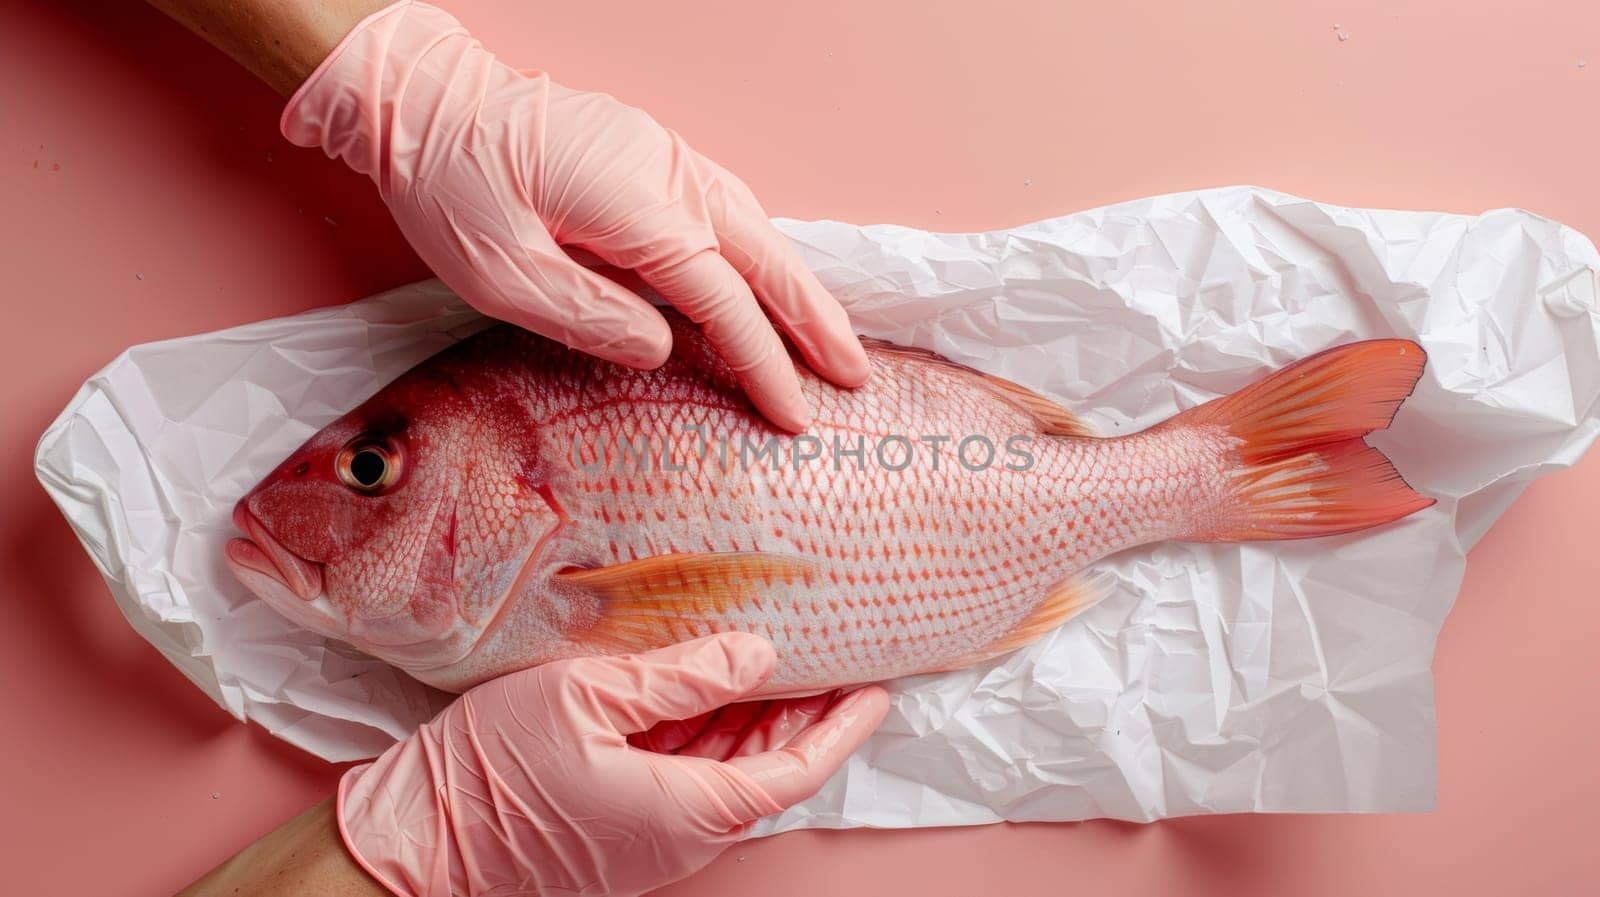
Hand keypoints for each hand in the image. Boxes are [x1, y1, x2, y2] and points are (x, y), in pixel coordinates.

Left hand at [281, 0, 869, 430]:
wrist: (426, 101)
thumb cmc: (450, 187)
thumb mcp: (497, 273)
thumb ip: (587, 316)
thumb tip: (664, 351)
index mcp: (637, 208)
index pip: (724, 299)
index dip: (764, 362)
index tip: (793, 415)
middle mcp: (668, 175)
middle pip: (767, 257)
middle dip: (817, 322)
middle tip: (857, 379)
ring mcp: (665, 157)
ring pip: (759, 228)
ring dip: (801, 287)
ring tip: (835, 342)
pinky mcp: (652, 154)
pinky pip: (731, 208)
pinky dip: (765, 253)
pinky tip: (775, 281)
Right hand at [337, 633, 889, 896]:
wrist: (417, 842)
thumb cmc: (496, 772)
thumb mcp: (591, 698)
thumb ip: (681, 676)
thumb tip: (757, 653)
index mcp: (694, 809)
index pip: (799, 768)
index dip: (843, 726)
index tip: (878, 688)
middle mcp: (684, 831)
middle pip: (770, 767)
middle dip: (808, 714)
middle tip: (834, 656)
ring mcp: (652, 831)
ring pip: (729, 770)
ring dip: (758, 718)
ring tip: (780, 660)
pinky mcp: (620, 819)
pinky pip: (685, 774)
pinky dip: (708, 729)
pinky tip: (703, 684)